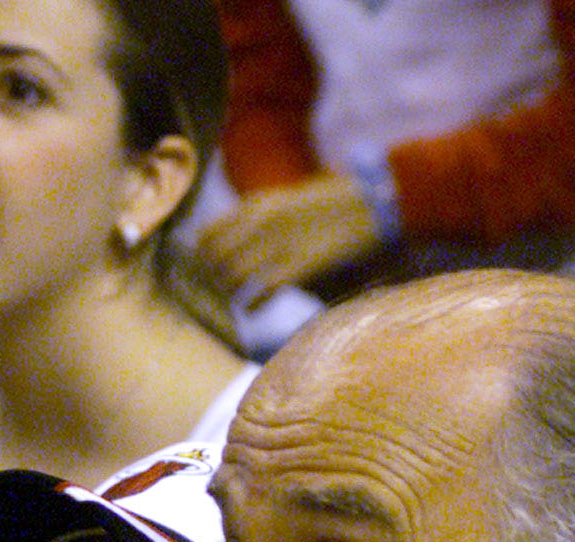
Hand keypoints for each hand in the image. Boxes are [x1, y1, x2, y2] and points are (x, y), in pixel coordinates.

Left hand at [193, 173, 381, 305]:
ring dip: (230, 291)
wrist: (373, 203)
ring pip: (233, 276)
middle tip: (214, 289)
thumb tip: (237, 239)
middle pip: (215, 257)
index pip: (209, 232)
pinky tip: (252, 309)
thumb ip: (261, 217)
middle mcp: (262, 223)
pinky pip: (262, 292)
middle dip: (211, 276)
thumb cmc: (334, 204)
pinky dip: (252, 305)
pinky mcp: (299, 266)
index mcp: (258, 204)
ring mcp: (280, 244)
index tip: (203, 267)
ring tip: (235, 298)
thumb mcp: (289, 199)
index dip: (201, 254)